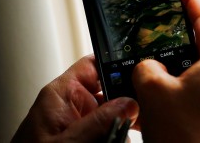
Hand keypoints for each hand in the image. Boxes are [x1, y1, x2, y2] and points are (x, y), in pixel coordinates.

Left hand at [12, 55, 138, 141]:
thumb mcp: (66, 141)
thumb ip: (97, 122)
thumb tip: (127, 103)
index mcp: (61, 94)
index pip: (92, 65)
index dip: (115, 64)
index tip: (139, 73)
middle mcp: (72, 106)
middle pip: (109, 93)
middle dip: (125, 104)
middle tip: (137, 115)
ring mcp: (79, 125)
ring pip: (113, 118)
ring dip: (121, 128)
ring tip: (120, 137)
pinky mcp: (83, 141)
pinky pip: (107, 135)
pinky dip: (115, 139)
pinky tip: (116, 142)